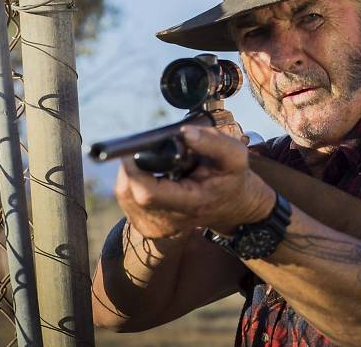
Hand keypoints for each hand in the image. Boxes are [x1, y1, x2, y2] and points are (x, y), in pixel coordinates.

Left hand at [114, 125, 274, 238]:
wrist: (233, 205)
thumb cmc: (232, 179)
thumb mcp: (235, 156)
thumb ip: (213, 142)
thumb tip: (184, 133)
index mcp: (191, 205)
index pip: (147, 193)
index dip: (135, 169)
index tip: (135, 148)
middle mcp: (170, 222)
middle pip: (130, 192)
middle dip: (134, 166)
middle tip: (149, 150)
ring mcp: (157, 228)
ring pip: (125, 195)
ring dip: (134, 173)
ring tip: (156, 164)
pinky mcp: (148, 227)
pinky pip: (128, 200)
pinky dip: (134, 182)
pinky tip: (152, 176)